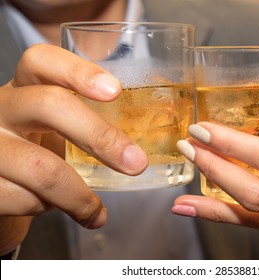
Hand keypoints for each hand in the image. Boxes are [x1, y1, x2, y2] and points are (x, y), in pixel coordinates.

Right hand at [0, 44, 147, 254]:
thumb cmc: (33, 149)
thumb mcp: (53, 127)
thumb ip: (85, 125)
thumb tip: (138, 152)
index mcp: (24, 88)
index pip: (41, 61)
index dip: (78, 71)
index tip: (115, 90)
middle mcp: (1, 109)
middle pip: (50, 105)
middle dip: (101, 137)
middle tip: (136, 163)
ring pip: (42, 167)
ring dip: (79, 196)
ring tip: (95, 212)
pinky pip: (25, 199)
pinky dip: (50, 209)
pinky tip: (52, 208)